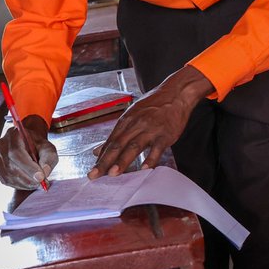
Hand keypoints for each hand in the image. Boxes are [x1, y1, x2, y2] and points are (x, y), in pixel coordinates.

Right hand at [0, 114, 57, 188]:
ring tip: (36, 183)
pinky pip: (6, 180)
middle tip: (41, 183)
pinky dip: (18, 185)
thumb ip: (49, 158)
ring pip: (8, 175)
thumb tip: (45, 173)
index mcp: (13, 135)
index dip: (28, 167)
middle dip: (27, 178)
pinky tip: (28, 183)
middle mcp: (1, 145)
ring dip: (24, 183)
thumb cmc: (37, 145)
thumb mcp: (48, 147)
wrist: (27, 144)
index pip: (16, 153)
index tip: (41, 177)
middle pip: (11, 166)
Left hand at [88, 66, 212, 178]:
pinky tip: (145, 169)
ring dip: (123, 161)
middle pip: (118, 145)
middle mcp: (136, 124)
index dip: (101, 157)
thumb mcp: (132, 115)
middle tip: (95, 175)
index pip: (110, 141)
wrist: (176, 93)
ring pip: (134, 146)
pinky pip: (157, 148)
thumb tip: (99, 151)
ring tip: (114, 174)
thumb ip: (117, 134)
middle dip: (106, 161)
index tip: (93, 170)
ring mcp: (151, 129)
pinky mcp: (165, 134)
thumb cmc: (153, 105)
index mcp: (126, 120)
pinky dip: (151, 159)